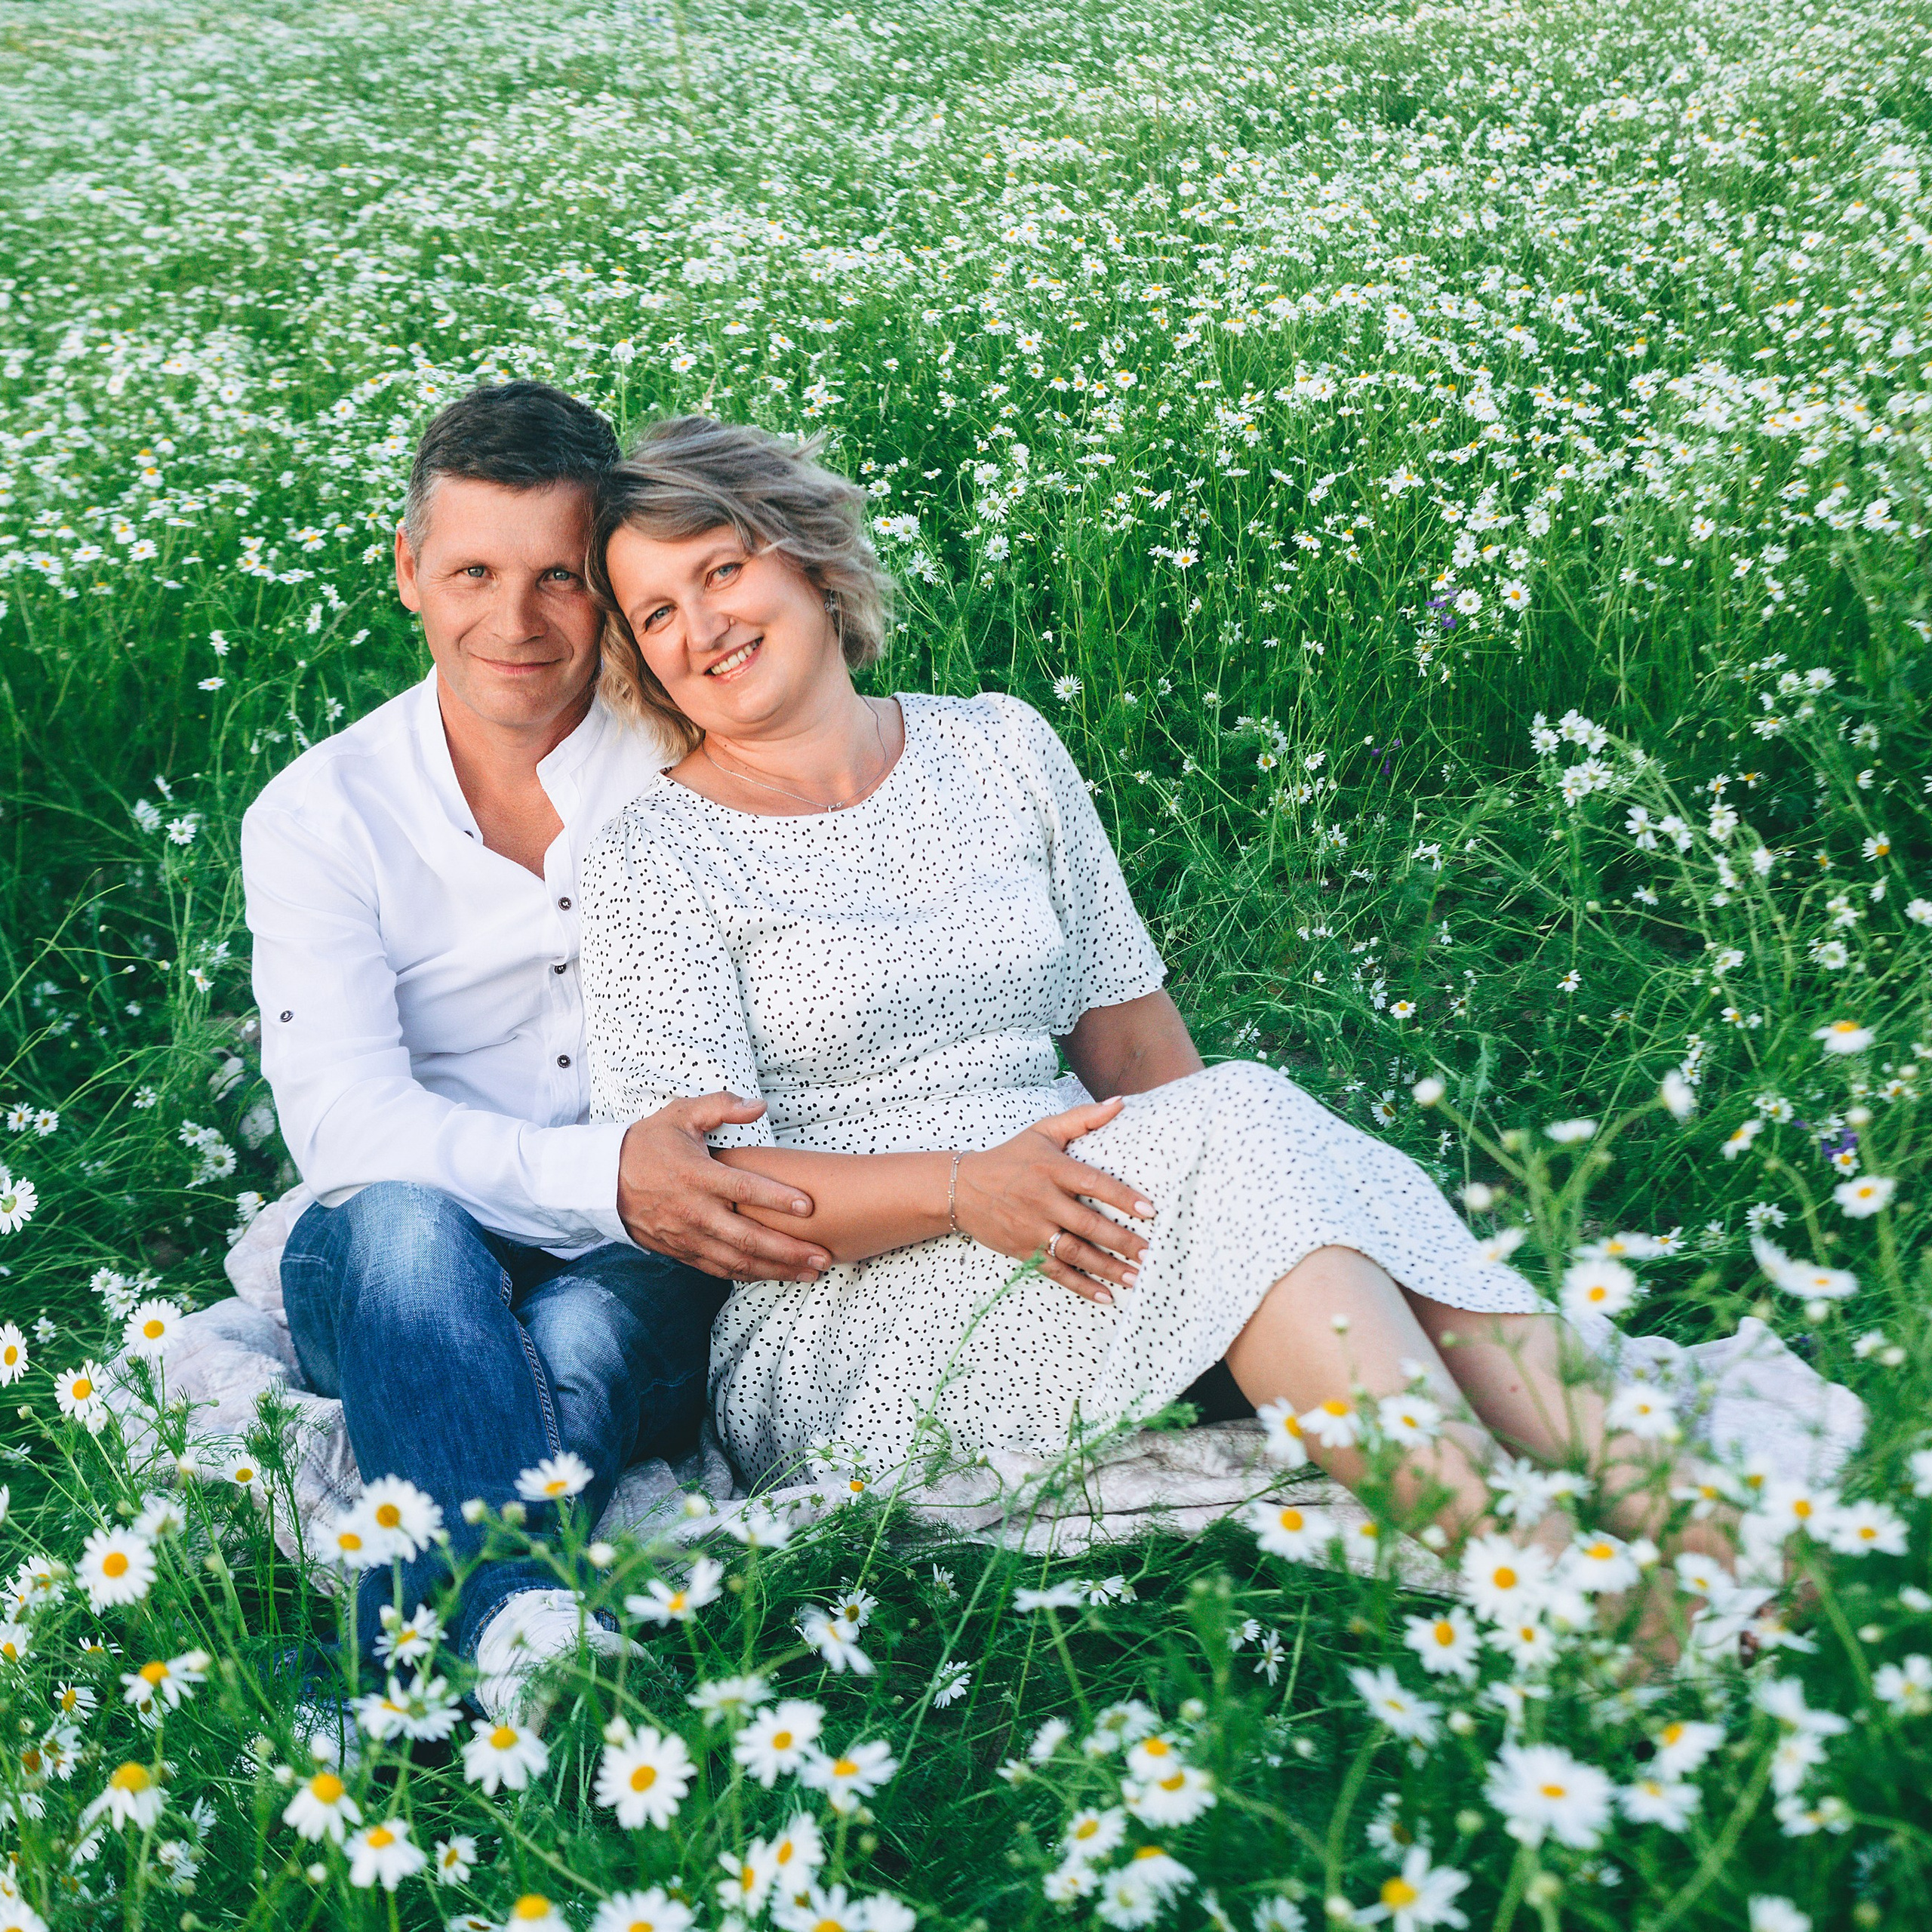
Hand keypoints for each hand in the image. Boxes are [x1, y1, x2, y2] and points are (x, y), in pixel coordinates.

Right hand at [618, 1095, 830, 1281]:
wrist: (602, 1179)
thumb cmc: (649, 1143)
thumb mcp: (681, 1114)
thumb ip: (721, 1106)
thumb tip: (759, 1105)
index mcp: (697, 1175)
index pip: (744, 1189)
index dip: (776, 1198)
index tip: (809, 1206)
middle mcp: (694, 1211)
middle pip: (747, 1237)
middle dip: (788, 1251)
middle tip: (823, 1257)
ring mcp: (687, 1236)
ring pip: (737, 1261)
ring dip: (776, 1270)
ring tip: (810, 1273)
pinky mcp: (681, 1251)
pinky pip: (718, 1269)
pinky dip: (748, 1275)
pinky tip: (774, 1275)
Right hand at [953, 1096, 1155, 1305]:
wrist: (961, 1188)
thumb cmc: (1010, 1157)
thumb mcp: (1042, 1131)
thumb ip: (1082, 1118)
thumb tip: (1121, 1103)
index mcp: (1051, 1169)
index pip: (1092, 1183)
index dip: (1121, 1197)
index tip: (1149, 1210)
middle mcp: (1042, 1200)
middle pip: (1087, 1224)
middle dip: (1121, 1241)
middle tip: (1149, 1253)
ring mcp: (1031, 1229)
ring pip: (1074, 1252)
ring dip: (1106, 1267)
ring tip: (1134, 1277)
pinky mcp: (1023, 1250)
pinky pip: (1055, 1271)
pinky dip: (1080, 1285)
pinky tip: (1105, 1296)